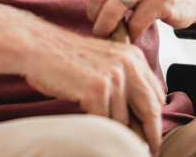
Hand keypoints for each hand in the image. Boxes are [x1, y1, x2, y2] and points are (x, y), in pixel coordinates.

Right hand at [22, 29, 164, 153]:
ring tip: (108, 136)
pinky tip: (91, 125)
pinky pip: (105, 121)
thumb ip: (125, 82)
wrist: (39, 48)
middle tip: (149, 152)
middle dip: (150, 134)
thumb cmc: (67, 59)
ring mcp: (114, 76)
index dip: (154, 118)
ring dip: (116, 131)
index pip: (156, 95)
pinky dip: (98, 128)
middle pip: (150, 110)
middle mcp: (129, 64)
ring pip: (124, 120)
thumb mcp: (105, 62)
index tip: (152, 134)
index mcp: (134, 56)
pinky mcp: (97, 89)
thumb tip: (139, 116)